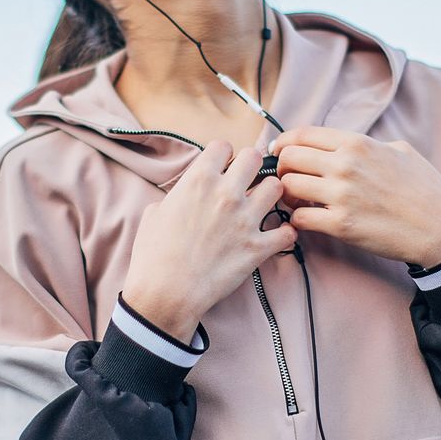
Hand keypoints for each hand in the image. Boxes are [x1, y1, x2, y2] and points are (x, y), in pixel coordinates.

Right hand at [122, 141, 296, 339]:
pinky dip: (285, 234)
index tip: (223, 168)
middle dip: (252, 167)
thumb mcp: (154, 214)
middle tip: (247, 182)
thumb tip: (185, 195)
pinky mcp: (258, 248)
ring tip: (263, 207)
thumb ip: (177, 196)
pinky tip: (276, 236)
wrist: (165, 293)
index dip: (223, 156)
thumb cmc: (153, 255)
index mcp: (198, 181)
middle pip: (255, 157)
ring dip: (271, 195)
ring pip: (277, 188)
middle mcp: (226, 194)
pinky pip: (287, 232)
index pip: (223, 146)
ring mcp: (245, 220)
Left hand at [267, 126, 440, 266]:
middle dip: (281, 169)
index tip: (278, 151)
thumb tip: (343, 146)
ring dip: (286, 195)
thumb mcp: (400, 150)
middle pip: (288, 159)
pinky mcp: (340, 225)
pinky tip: (307, 220)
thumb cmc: (423, 189)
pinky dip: (296, 220)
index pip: (302, 134)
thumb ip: (367, 145)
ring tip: (297, 202)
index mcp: (357, 143)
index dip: (283, 143)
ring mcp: (341, 195)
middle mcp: (345, 165)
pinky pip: (298, 219)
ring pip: (287, 188)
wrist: (440, 228)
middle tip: (287, 180)